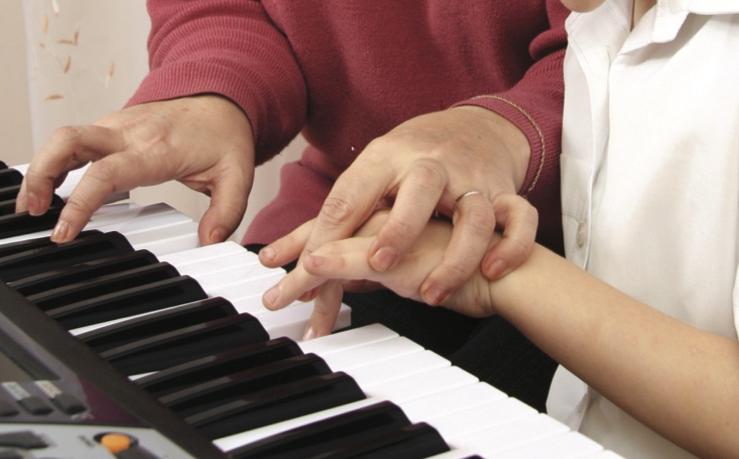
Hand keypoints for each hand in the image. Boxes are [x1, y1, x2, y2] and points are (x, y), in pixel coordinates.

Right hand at [17, 95, 254, 243]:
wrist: (222, 99)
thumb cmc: (224, 136)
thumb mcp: (238, 175)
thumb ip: (227, 212)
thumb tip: (209, 241)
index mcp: (157, 149)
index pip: (107, 173)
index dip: (80, 202)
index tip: (64, 231)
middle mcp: (130, 133)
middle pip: (68, 142)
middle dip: (42, 175)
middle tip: (34, 212)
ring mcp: (117, 126)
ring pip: (65, 138)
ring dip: (42, 168)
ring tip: (34, 205)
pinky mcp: (112, 127)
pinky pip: (75, 141)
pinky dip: (56, 162)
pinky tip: (52, 187)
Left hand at [261, 106, 536, 337]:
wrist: (483, 128)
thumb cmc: (419, 162)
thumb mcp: (375, 178)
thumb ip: (344, 219)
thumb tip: (302, 262)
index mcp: (389, 159)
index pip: (355, 193)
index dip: (330, 230)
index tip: (308, 268)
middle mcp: (431, 166)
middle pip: (419, 190)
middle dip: (397, 232)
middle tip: (377, 265)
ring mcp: (472, 180)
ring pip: (472, 214)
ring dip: (455, 253)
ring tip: (430, 290)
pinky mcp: (505, 195)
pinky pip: (519, 218)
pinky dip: (511, 244)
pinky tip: (492, 268)